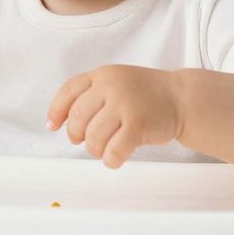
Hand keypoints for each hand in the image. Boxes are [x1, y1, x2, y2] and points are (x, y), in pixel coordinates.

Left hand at [47, 65, 184, 168]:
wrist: (182, 98)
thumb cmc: (145, 94)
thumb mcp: (116, 82)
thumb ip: (92, 95)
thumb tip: (58, 121)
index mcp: (102, 75)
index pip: (68, 91)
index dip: (56, 111)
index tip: (52, 126)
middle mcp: (111, 87)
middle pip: (78, 117)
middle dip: (75, 134)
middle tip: (81, 141)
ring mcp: (125, 105)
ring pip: (93, 136)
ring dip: (94, 149)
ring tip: (102, 150)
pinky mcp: (138, 125)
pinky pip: (114, 150)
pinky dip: (110, 159)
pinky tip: (115, 159)